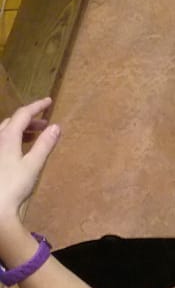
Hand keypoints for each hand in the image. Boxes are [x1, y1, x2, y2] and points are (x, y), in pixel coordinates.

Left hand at [0, 98, 59, 224]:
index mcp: (7, 137)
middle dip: (30, 119)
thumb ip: (44, 145)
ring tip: (35, 136)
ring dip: (21, 129)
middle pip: (12, 121)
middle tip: (45, 123)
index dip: (37, 106)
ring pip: (5, 131)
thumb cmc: (13, 185)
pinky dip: (14, 139)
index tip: (49, 102)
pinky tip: (20, 150)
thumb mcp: (33, 165)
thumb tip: (56, 127)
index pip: (23, 114)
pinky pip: (2, 141)